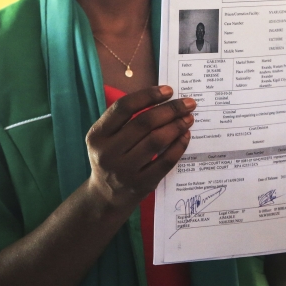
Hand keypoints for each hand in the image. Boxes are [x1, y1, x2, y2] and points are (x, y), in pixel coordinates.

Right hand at [85, 86, 194, 211]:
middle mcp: (108, 152)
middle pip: (144, 123)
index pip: (124, 107)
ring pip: (156, 141)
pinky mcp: (141, 184)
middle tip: (188, 103)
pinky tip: (185, 136)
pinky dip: (178, 146)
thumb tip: (163, 98)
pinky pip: (165, 161)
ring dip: (176, 126)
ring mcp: (124, 170)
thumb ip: (126, 119)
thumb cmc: (112, 157)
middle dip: (170, 110)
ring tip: (188, 118)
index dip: (148, 95)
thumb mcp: (107, 137)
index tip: (168, 90)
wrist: (106, 195)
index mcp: (97, 135)